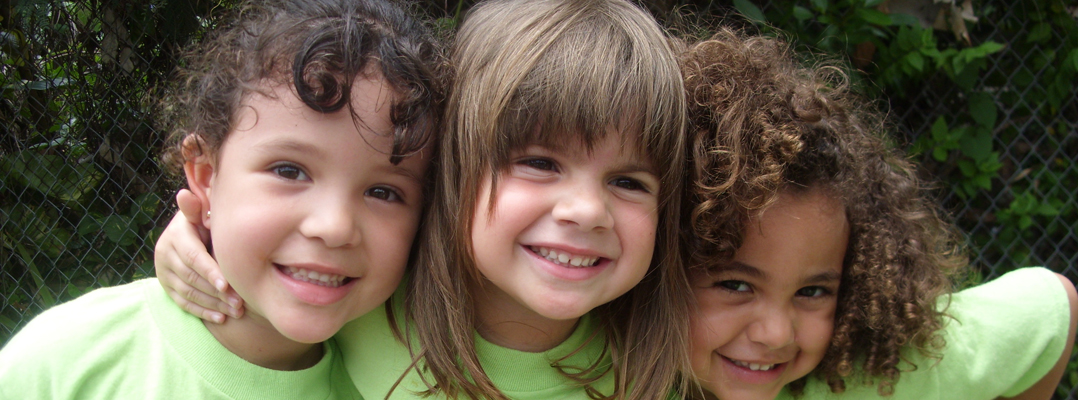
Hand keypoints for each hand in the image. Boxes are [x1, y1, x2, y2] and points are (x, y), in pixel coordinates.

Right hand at [154, 189, 243, 322]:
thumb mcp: (200, 213)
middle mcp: (165, 254)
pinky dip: (202, 312)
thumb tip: (183, 194)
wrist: (186, 232)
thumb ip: (197, 209)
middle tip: (240, 303)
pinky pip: (183, 303)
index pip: (193, 257)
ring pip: (189, 293)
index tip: (228, 285)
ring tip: (236, 312)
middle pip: (192, 278)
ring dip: (213, 304)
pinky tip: (221, 318)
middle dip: (217, 292)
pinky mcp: (166, 286)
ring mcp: (164, 272)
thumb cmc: (204, 221)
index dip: (210, 272)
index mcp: (176, 236)